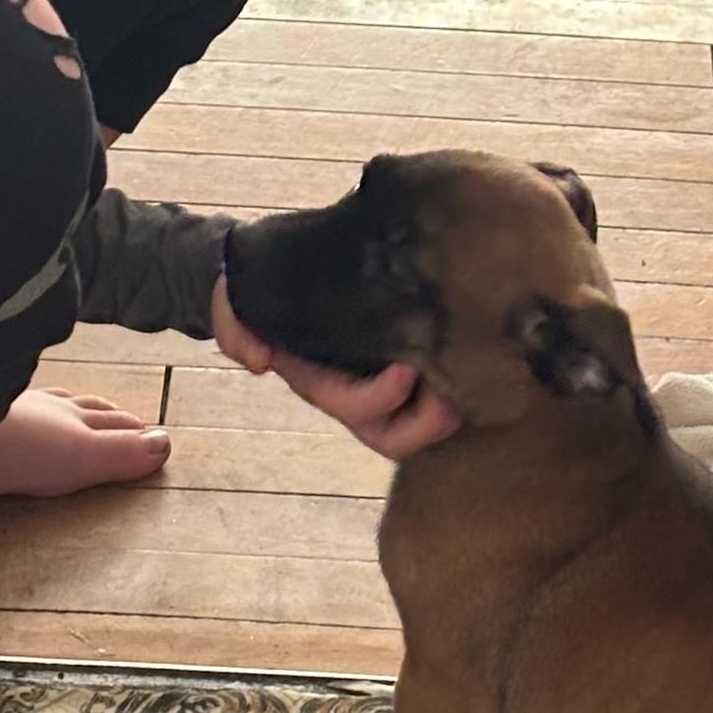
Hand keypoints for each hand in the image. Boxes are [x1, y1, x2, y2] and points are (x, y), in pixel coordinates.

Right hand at [211, 279, 460, 459]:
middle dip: (430, 422)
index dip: (385, 396)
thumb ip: (237, 332)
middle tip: (453, 388)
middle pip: (399, 438)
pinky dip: (463, 383)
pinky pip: (442, 395)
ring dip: (452, 407)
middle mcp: (357, 396)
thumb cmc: (262, 294)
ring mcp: (386, 385)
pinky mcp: (412, 364)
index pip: (357, 409)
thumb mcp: (235, 306)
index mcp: (323, 386)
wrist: (280, 274)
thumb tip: (260, 362)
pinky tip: (477, 350)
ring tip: (472, 371)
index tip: (407, 365)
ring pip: (427, 425)